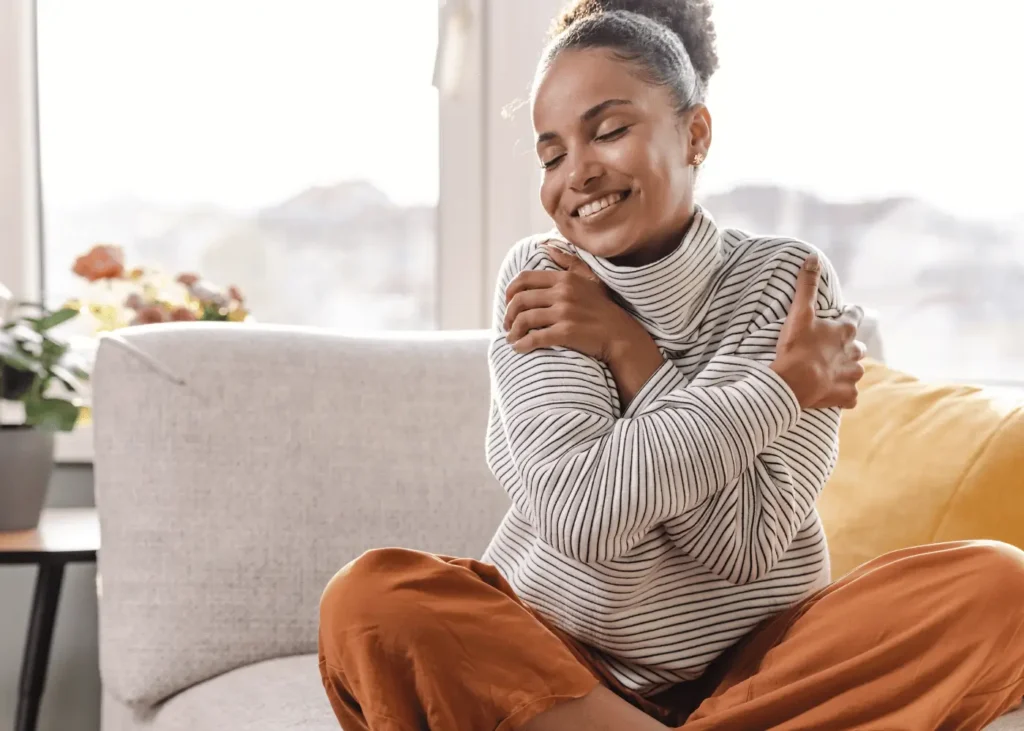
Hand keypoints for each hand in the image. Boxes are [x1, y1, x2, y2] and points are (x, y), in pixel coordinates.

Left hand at [504, 245, 665, 407]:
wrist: (621, 336)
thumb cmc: (604, 308)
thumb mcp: (589, 279)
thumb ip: (568, 262)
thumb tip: (547, 246)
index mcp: (565, 279)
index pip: (524, 279)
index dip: (510, 292)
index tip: (508, 303)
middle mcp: (563, 293)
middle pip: (520, 300)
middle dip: (508, 314)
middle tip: (507, 324)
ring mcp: (564, 313)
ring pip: (525, 319)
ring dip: (513, 331)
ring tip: (511, 338)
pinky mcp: (566, 332)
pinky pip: (535, 338)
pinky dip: (522, 344)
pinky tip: (519, 348)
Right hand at [770, 254, 866, 409]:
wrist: (794, 383)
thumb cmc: (797, 347)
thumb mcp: (800, 313)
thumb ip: (806, 285)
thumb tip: (812, 257)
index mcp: (844, 331)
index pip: (855, 315)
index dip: (850, 313)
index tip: (846, 313)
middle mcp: (853, 353)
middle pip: (858, 347)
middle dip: (849, 346)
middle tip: (833, 348)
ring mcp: (851, 376)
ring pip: (855, 372)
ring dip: (846, 371)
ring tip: (830, 372)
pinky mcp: (846, 396)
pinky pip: (850, 397)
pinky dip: (843, 395)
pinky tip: (833, 394)